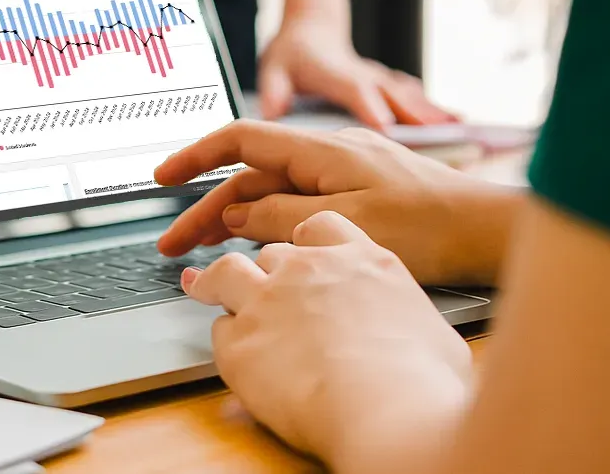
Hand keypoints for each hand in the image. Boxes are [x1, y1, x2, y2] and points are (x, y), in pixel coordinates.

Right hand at [156, 121, 516, 284]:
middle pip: (250, 177)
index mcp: (320, 150)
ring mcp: (339, 172)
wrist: (486, 230)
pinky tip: (253, 243)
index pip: (242, 141)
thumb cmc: (430, 226)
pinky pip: (295, 202)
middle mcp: (325, 154)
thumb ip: (283, 216)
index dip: (196, 156)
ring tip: (199, 250)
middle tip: (172, 246)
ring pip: (271, 192)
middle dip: (206, 209)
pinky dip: (267, 221)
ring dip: (233, 219)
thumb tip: (238, 213)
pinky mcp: (352, 191)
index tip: (163, 178)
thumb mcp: (346, 225)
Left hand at [184, 211, 471, 468]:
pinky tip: (229, 352)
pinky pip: (219, 330)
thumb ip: (404, 319)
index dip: (307, 241)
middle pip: (272, 253)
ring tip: (202, 284)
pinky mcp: (238, 342)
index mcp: (360, 260)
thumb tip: (414, 339)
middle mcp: (307, 270)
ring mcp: (266, 301)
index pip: (320, 226)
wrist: (385, 409)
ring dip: (215, 280)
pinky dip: (224, 339)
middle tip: (265, 287)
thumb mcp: (432, 333)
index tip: (304, 251)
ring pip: (227, 272)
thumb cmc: (421, 380)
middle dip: (268, 270)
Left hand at [258, 16, 456, 127]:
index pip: (354, 90)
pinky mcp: (390, 87)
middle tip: (443, 135)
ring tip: (463, 130)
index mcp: (336, 73)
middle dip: (416, 115)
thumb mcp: (274, 69)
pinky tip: (462, 127)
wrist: (312, 28)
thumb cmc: (291, 54)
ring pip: (411, 97)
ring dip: (435, 113)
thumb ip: (274, 91)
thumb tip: (272, 113)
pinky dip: (437, 112)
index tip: (387, 125)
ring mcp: (381, 80)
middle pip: (393, 96)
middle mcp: (364, 75)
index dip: (370, 106)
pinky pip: (416, 100)